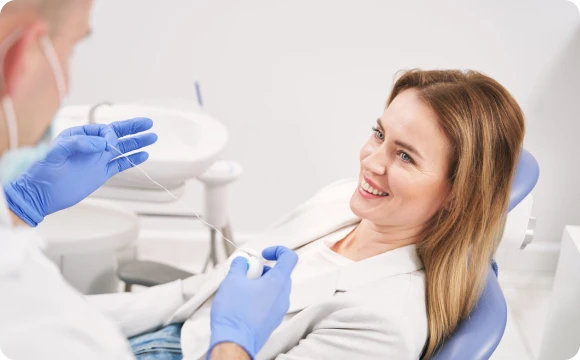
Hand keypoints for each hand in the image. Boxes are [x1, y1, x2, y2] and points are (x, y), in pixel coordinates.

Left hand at [4, 118, 156, 225]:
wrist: (40, 195)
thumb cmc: (41, 172)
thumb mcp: (54, 153)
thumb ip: (77, 144)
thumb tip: (100, 143)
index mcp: (79, 137)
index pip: (103, 131)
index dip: (111, 135)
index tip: (111, 144)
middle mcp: (91, 147)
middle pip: (117, 135)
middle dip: (133, 128)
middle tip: (148, 123)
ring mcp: (97, 160)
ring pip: (122, 148)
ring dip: (137, 143)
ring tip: (152, 137)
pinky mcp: (101, 174)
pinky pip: (120, 164)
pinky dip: (132, 159)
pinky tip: (143, 155)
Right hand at [209, 246, 297, 359]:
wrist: (234, 342)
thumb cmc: (235, 313)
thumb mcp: (232, 280)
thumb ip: (239, 266)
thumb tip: (242, 262)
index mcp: (277, 283)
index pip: (289, 258)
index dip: (278, 251)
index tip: (264, 254)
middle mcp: (283, 296)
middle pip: (280, 274)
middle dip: (264, 269)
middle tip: (247, 273)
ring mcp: (279, 310)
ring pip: (275, 289)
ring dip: (261, 283)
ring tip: (242, 288)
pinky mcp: (272, 321)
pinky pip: (271, 302)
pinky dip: (261, 296)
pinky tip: (243, 302)